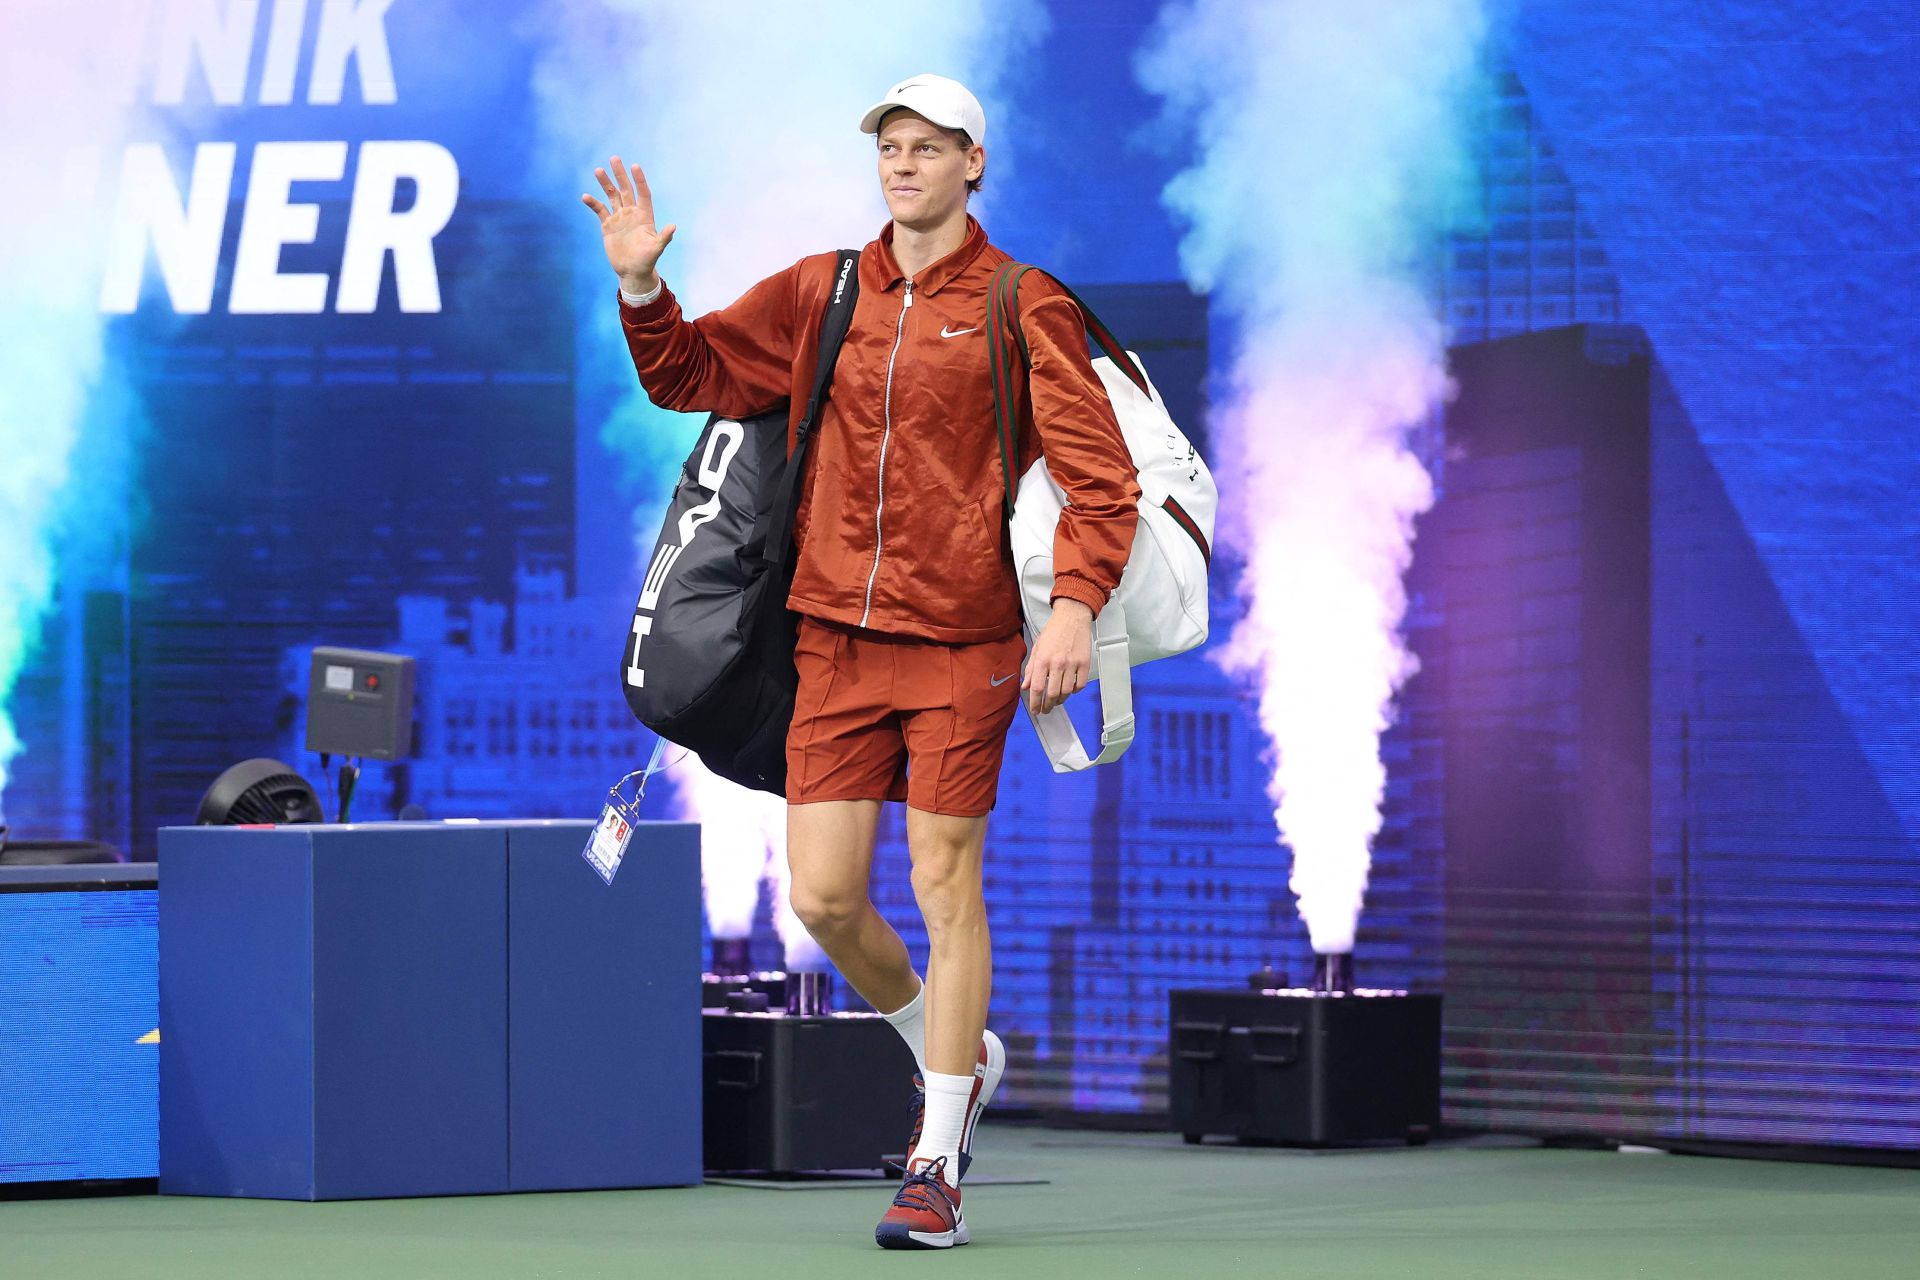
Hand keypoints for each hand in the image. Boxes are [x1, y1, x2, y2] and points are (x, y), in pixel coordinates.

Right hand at [580, 155, 677, 294]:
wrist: (632, 272)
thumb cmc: (647, 261)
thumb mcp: (656, 249)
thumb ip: (664, 237)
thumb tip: (673, 226)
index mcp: (644, 216)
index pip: (643, 193)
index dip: (639, 180)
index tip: (635, 166)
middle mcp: (631, 213)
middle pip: (625, 190)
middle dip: (620, 174)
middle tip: (614, 158)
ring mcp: (619, 218)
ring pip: (612, 196)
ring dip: (606, 183)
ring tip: (598, 170)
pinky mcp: (608, 226)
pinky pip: (600, 210)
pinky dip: (593, 203)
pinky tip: (586, 197)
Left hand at [1023, 599, 1093, 714]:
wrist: (1072, 617)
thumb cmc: (1053, 631)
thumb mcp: (1037, 648)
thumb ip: (1031, 669)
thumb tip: (1026, 686)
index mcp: (1043, 659)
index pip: (1037, 688)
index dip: (1035, 703)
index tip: (1035, 710)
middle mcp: (1057, 663)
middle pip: (1052, 694)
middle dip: (1047, 706)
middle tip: (1045, 709)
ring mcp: (1072, 663)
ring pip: (1067, 692)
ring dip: (1061, 700)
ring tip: (1056, 701)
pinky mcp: (1084, 663)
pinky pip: (1080, 684)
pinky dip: (1075, 691)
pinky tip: (1070, 690)